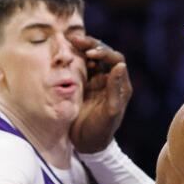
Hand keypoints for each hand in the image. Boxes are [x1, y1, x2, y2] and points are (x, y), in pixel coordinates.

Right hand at [69, 35, 131, 152]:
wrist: (85, 143)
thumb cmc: (100, 130)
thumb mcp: (110, 113)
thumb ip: (114, 90)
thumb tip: (120, 66)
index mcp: (120, 85)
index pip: (116, 60)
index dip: (104, 53)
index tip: (90, 53)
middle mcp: (109, 79)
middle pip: (103, 54)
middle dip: (91, 45)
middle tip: (75, 40)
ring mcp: (95, 81)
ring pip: (90, 58)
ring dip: (81, 48)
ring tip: (69, 42)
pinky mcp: (82, 84)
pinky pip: (79, 66)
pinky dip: (72, 58)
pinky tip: (63, 54)